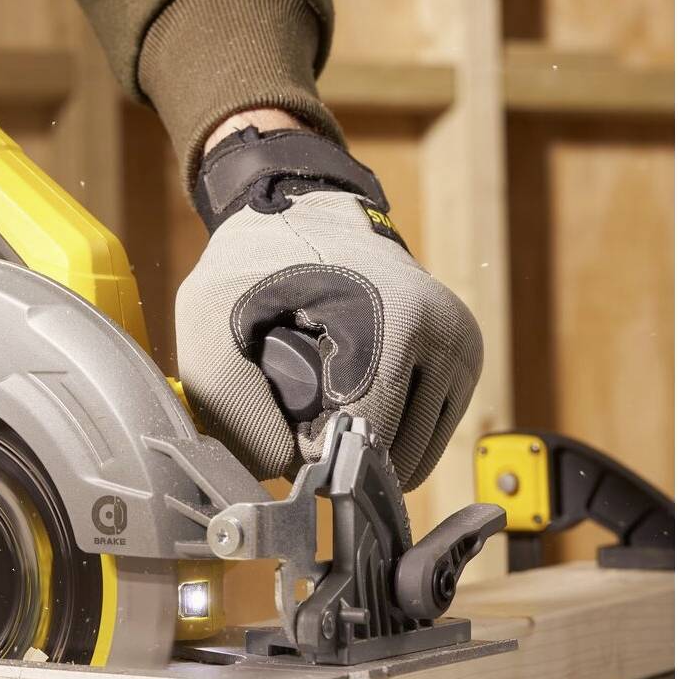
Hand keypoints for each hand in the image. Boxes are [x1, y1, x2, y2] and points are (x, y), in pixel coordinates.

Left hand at [175, 114, 481, 487]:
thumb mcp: (211, 320)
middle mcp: (443, 333)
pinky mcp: (466, 356)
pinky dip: (390, 433)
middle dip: (342, 452)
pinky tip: (355, 398)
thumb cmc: (255, 264)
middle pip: (395, 454)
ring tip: (327, 401)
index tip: (288, 425)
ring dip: (367, 447)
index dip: (317, 450)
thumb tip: (283, 468)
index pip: (365, 436)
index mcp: (394, 322)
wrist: (305, 210)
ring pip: (416, 455)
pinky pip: (430, 435)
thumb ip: (232, 403)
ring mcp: (462, 345)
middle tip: (303, 411)